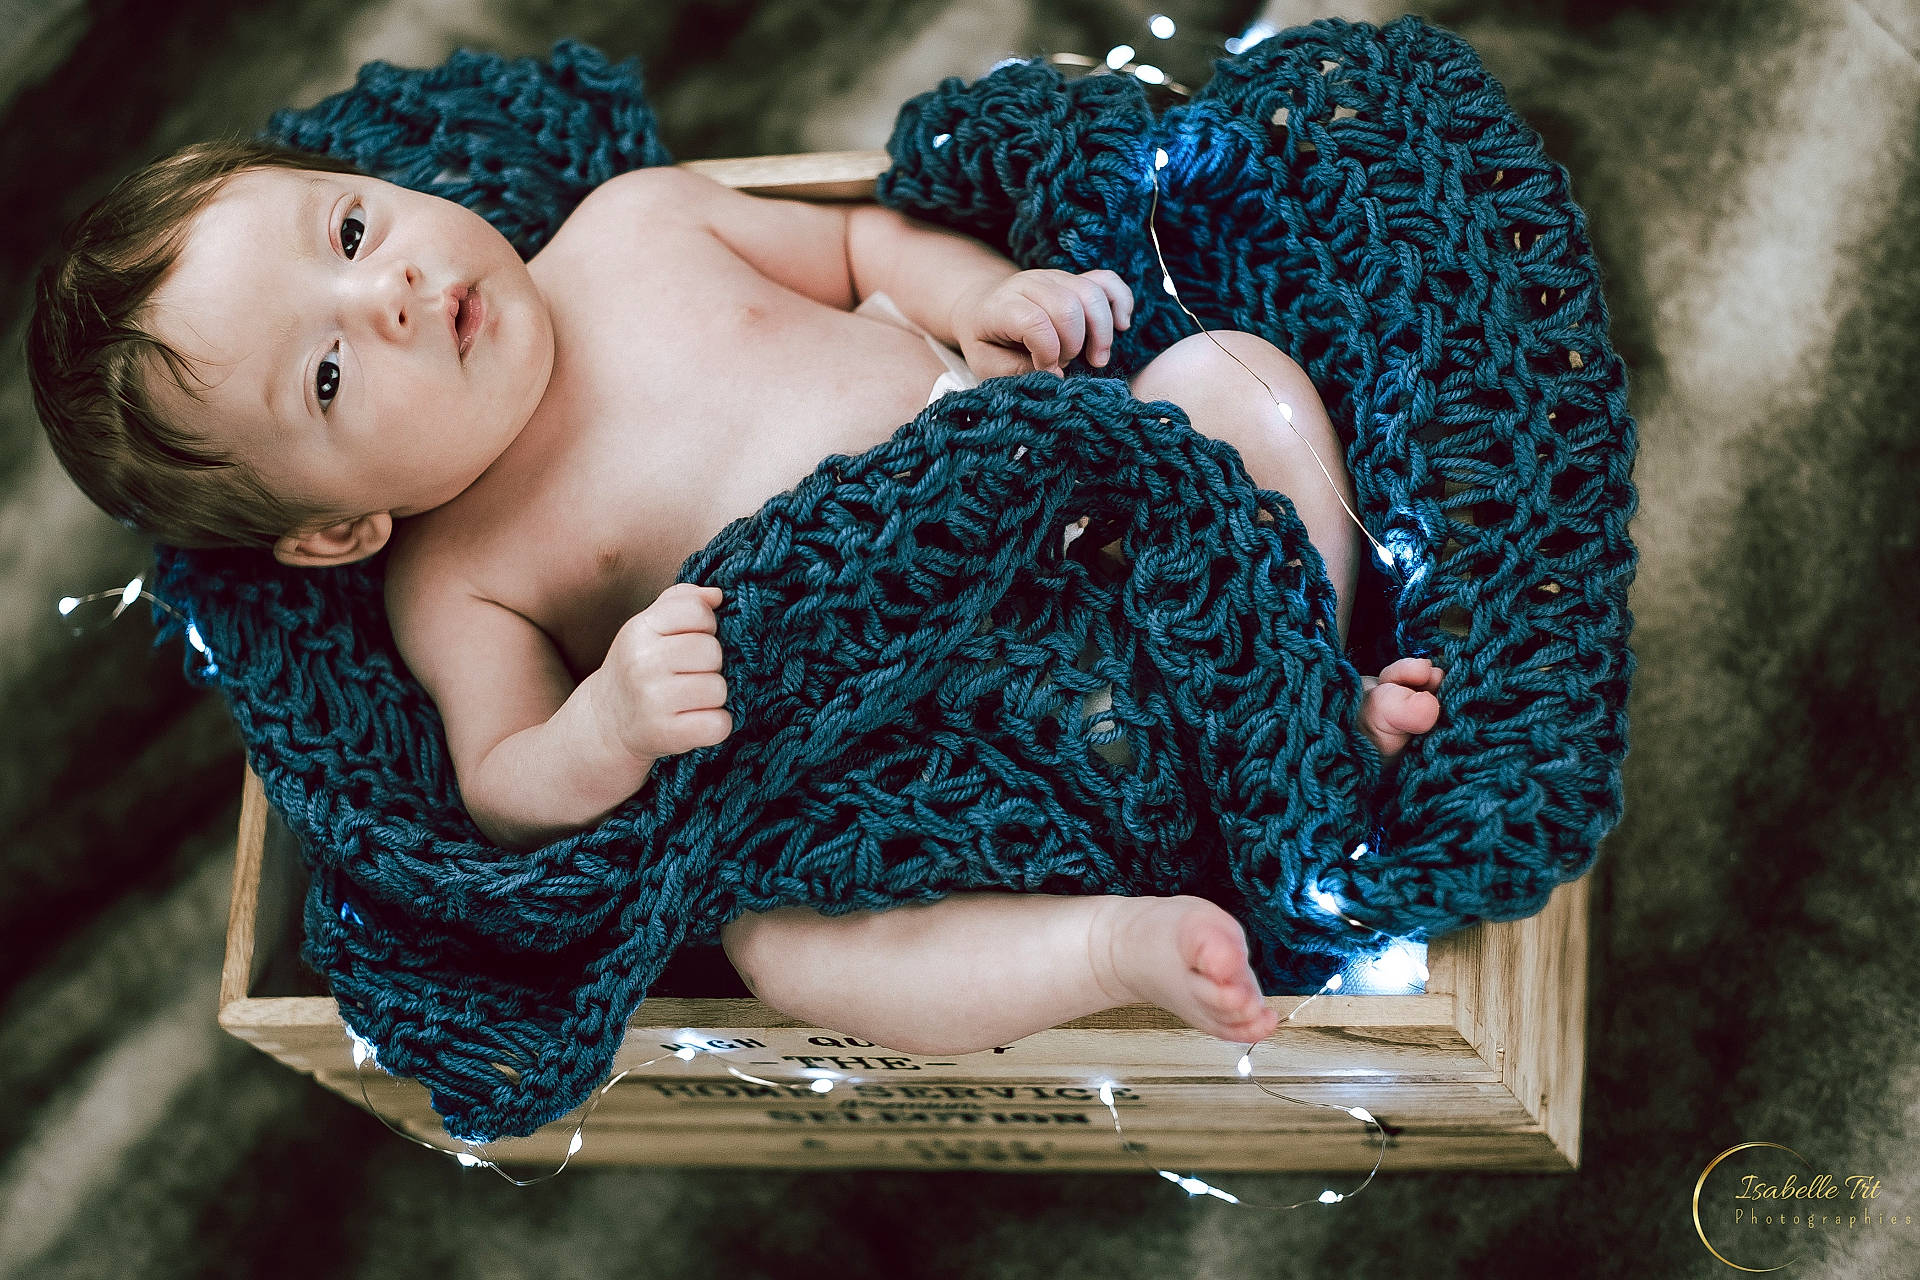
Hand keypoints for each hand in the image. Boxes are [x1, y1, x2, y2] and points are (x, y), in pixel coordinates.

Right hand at [593, 582, 731, 762]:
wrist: (606, 723)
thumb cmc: (638, 668)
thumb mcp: (648, 627)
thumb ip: (681, 601)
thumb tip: (717, 595)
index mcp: (639, 629)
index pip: (697, 610)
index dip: (706, 625)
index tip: (692, 639)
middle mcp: (642, 663)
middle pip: (712, 651)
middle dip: (711, 664)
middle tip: (690, 674)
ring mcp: (653, 701)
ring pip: (719, 689)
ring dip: (713, 696)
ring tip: (690, 699)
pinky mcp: (666, 734)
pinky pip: (719, 724)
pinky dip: (715, 725)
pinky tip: (695, 720)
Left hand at [950, 269, 1133, 379]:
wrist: (981, 307)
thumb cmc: (986, 340)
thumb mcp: (985, 363)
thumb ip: (1015, 371)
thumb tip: (1055, 376)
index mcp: (1003, 305)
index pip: (1034, 321)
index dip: (1047, 352)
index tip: (1047, 372)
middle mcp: (1030, 284)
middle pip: (1068, 306)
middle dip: (1074, 344)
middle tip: (1066, 365)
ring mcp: (1055, 277)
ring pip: (1091, 294)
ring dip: (1101, 332)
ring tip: (1097, 358)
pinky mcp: (1074, 279)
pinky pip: (1107, 280)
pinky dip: (1120, 301)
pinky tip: (1122, 325)